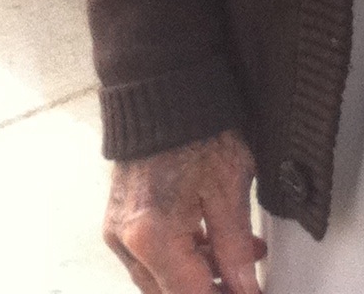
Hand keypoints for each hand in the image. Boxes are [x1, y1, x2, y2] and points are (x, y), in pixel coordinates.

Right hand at [103, 131, 265, 293]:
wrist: (163, 89)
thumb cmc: (195, 126)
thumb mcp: (229, 187)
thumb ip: (235, 246)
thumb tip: (244, 286)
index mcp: (153, 235)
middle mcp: (127, 240)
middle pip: (170, 293)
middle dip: (212, 289)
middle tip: (244, 281)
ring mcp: (118, 231)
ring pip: (159, 279)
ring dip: (199, 277)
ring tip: (241, 259)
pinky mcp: (120, 219)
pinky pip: (150, 257)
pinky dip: (182, 258)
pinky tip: (215, 244)